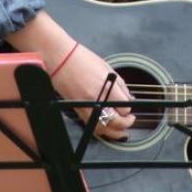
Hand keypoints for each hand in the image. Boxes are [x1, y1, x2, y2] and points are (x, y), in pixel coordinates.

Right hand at [6, 10, 134, 139]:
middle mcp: (96, 100)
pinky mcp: (77, 111)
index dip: (129, 109)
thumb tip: (128, 99)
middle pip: (115, 122)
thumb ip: (120, 87)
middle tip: (130, 119)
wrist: (61, 59)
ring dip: (115, 132)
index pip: (124, 108)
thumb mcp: (108, 69)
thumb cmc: (83, 60)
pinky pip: (92, 127)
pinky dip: (102, 130)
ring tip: (121, 128)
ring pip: (103, 130)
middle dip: (126, 123)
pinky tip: (107, 127)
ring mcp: (85, 107)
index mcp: (105, 88)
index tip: (129, 106)